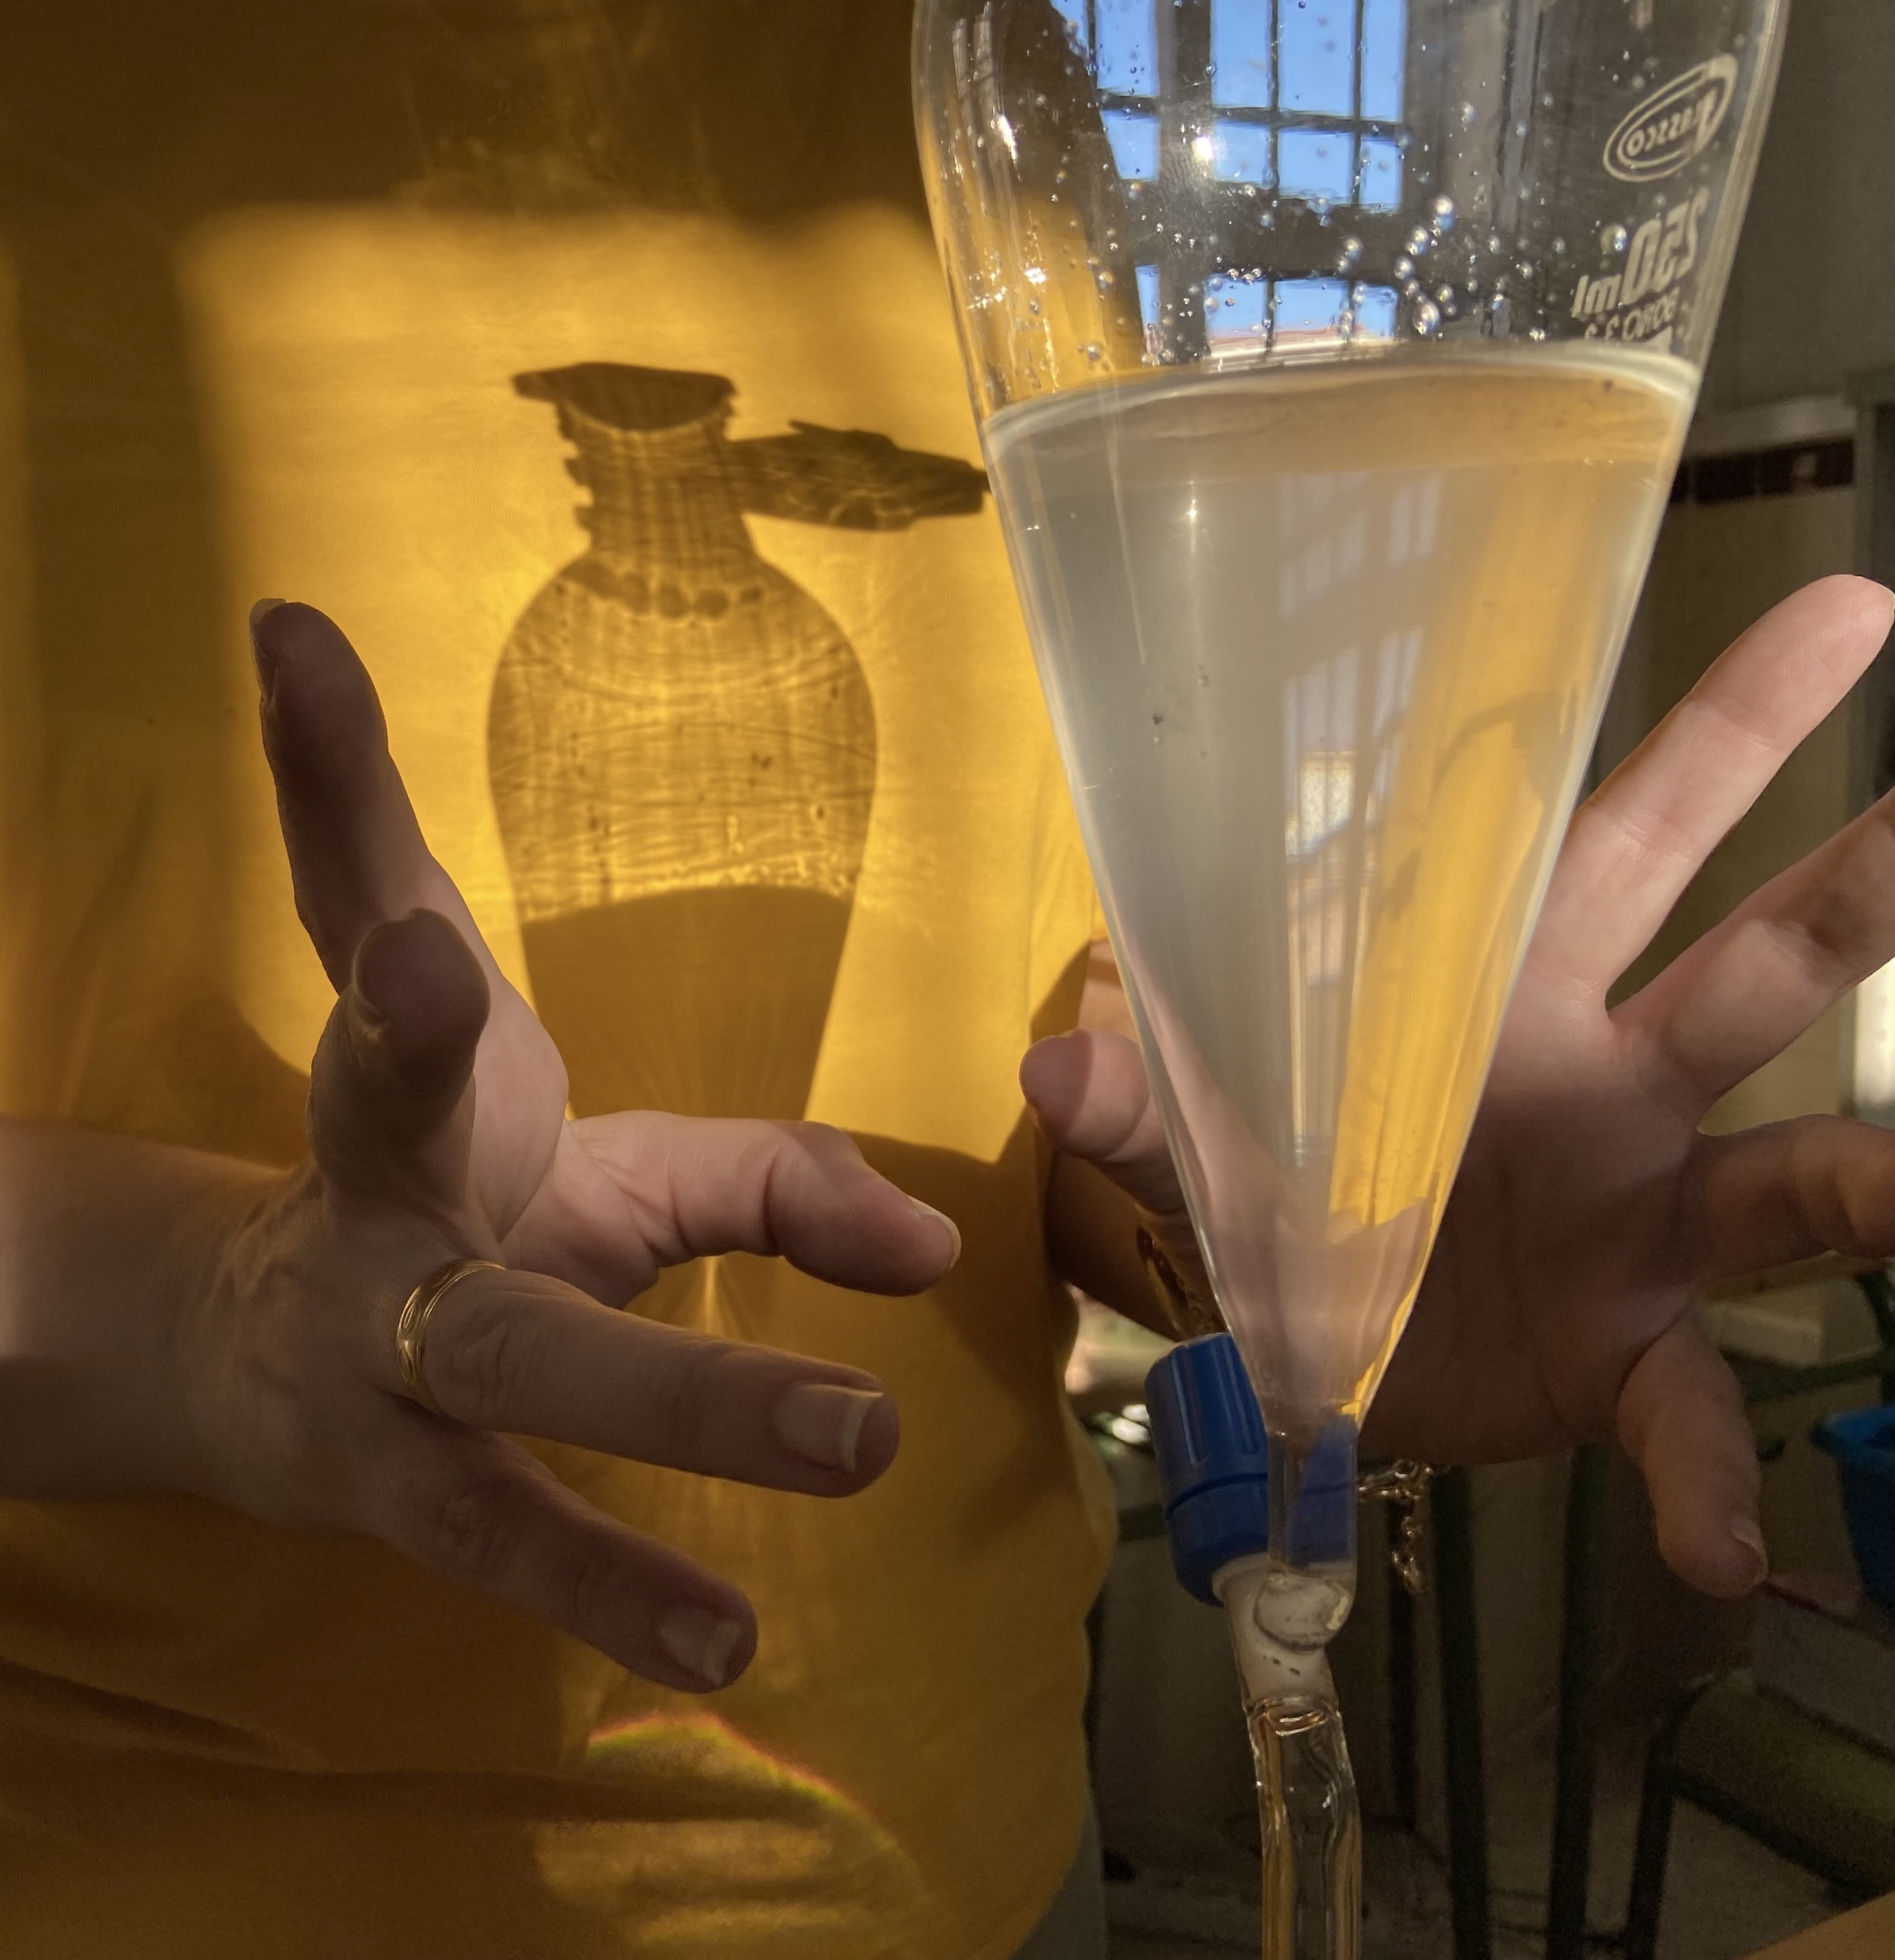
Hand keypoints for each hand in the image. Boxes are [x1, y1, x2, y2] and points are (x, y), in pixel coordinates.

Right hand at [174, 602, 957, 1690]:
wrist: (259, 1371)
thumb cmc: (455, 1225)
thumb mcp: (604, 1167)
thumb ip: (770, 1178)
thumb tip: (940, 1240)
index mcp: (407, 1083)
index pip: (359, 907)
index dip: (326, 782)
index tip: (291, 645)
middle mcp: (373, 1200)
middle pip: (381, 1106)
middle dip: (399, 1033)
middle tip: (423, 955)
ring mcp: (370, 1359)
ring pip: (496, 1358)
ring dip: (663, 1386)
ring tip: (852, 1429)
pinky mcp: (394, 1494)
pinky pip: (508, 1538)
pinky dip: (612, 1587)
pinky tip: (726, 1645)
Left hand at [1024, 576, 1894, 1597]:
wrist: (1315, 1340)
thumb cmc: (1285, 1189)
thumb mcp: (1212, 1139)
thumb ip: (1150, 1104)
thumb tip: (1049, 1072)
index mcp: (1501, 991)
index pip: (1621, 832)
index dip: (1733, 727)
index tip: (1852, 613)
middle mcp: (1607, 1081)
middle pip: (1755, 967)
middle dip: (1856, 891)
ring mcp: (1639, 1214)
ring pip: (1789, 1177)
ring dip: (1868, 1184)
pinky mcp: (1626, 1346)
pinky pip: (1682, 1406)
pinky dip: (1698, 1471)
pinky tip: (1715, 1547)